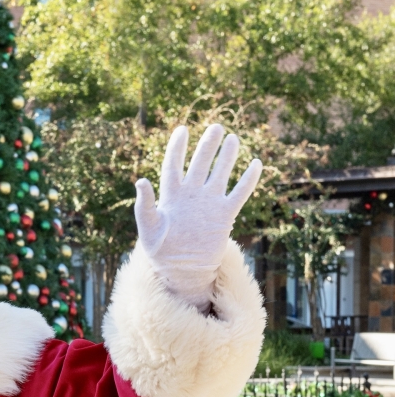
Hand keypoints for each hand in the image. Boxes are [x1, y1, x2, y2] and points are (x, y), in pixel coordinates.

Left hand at [134, 124, 262, 310]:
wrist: (182, 270)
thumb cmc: (160, 251)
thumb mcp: (148, 228)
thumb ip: (144, 205)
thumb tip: (140, 180)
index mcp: (171, 195)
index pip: (174, 165)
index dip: (177, 147)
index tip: (182, 129)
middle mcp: (191, 195)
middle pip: (200, 164)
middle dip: (208, 146)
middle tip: (216, 126)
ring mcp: (209, 203)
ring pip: (220, 174)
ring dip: (227, 157)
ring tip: (233, 138)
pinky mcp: (224, 215)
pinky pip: (239, 194)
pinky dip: (248, 180)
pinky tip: (255, 164)